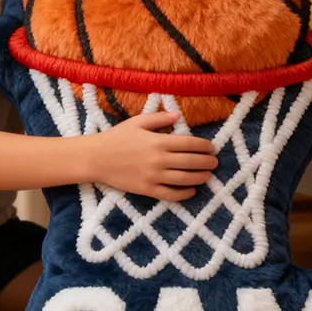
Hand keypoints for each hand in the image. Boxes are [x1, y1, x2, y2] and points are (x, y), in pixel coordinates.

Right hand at [92, 111, 217, 201]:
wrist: (97, 158)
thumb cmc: (117, 137)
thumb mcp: (138, 122)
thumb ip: (159, 118)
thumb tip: (178, 116)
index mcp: (159, 141)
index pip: (189, 144)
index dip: (204, 146)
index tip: (211, 148)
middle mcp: (159, 159)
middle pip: (191, 162)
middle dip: (207, 162)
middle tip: (214, 163)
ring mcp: (154, 176)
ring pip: (185, 179)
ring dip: (200, 177)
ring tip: (207, 176)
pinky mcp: (147, 189)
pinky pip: (171, 194)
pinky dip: (184, 194)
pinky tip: (191, 191)